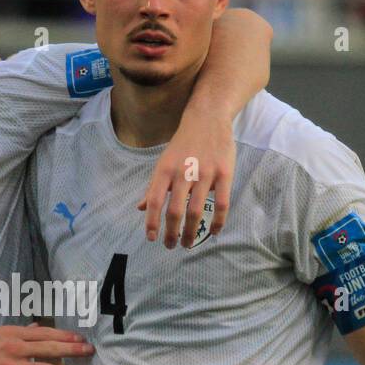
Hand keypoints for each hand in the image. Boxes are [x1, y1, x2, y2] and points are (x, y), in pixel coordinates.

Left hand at [139, 107, 235, 248]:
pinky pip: (221, 203)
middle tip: (171, 246)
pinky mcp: (224, 173)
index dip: (151, 222)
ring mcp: (205, 173)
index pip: (154, 200)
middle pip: (175, 210)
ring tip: (187, 243)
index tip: (151, 238)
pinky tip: (213, 232)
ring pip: (196, 210)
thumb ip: (153, 186)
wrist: (208, 118)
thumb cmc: (183, 144)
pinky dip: (217, 221)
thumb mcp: (163, 162)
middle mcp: (183, 172)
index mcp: (165, 170)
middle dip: (172, 233)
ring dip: (191, 231)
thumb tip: (140, 208)